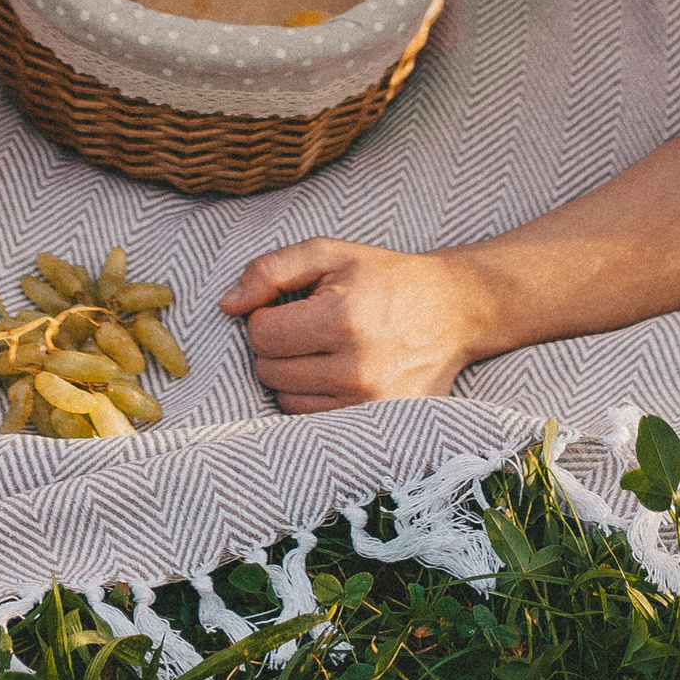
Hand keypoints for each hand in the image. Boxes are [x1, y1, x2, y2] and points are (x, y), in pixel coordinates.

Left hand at [218, 238, 487, 410]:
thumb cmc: (383, 277)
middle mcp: (356, 367)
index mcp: (342, 317)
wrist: (451, 310)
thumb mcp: (328, 254)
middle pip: (269, 371)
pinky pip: (313, 421)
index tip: (290, 306)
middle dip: (277, 346)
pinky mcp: (379, 426)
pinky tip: (336, 372)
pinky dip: (313, 398)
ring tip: (324, 349)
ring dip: (293, 375)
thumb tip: (227, 305)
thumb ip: (270, 270)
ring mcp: (368, 403)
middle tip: (308, 326)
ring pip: (286, 400)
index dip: (265, 316)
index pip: (261, 334)